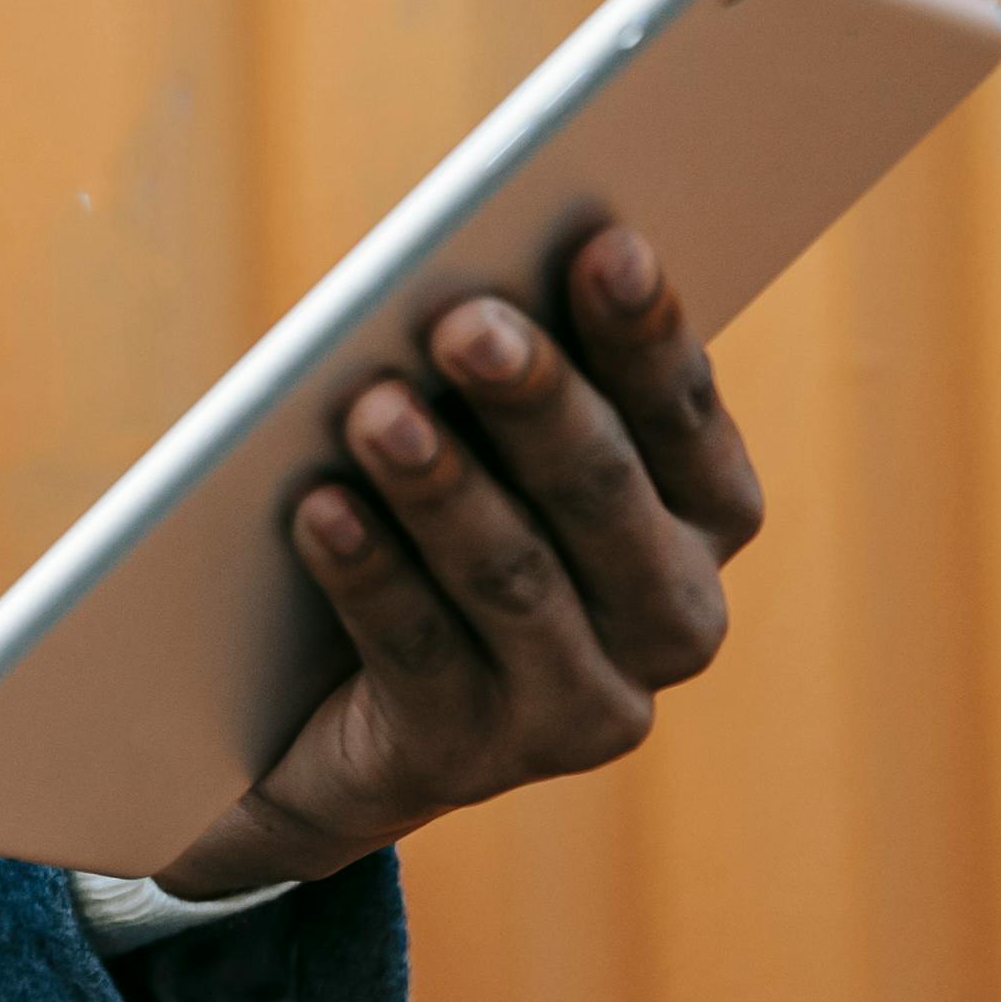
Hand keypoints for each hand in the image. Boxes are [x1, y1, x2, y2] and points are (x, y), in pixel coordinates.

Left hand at [160, 220, 763, 896]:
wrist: (304, 708)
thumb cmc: (409, 517)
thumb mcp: (468, 437)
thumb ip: (495, 370)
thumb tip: (478, 270)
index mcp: (696, 520)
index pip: (682, 417)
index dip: (646, 334)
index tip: (605, 243)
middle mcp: (671, 620)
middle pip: (603, 494)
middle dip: (536, 401)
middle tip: (466, 323)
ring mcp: (581, 706)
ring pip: (514, 577)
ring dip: (441, 486)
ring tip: (373, 409)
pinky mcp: (471, 758)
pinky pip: (417, 653)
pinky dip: (366, 572)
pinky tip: (318, 509)